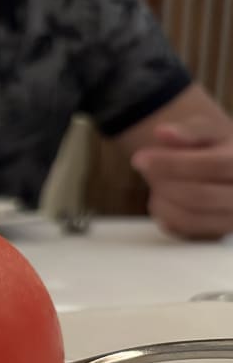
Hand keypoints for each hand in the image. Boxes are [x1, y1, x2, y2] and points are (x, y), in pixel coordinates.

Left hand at [132, 119, 232, 239]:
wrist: (228, 170)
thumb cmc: (217, 147)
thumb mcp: (209, 130)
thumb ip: (190, 130)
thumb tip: (163, 132)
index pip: (213, 165)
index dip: (172, 163)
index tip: (139, 158)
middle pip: (199, 195)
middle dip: (163, 183)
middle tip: (144, 170)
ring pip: (190, 218)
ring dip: (161, 202)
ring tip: (155, 185)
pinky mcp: (218, 233)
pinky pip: (184, 231)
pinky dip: (164, 216)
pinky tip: (161, 199)